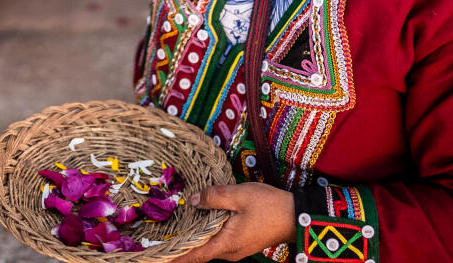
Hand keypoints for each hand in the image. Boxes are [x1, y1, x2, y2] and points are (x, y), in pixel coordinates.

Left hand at [169, 183, 295, 262]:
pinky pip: (218, 241)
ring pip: (208, 246)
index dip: (173, 256)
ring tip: (175, 226)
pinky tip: (199, 220)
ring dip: (193, 238)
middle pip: (198, 252)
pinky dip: (205, 234)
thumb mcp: (240, 196)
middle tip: (160, 235)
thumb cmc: (270, 206)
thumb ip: (214, 197)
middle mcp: (229, 252)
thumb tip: (192, 200)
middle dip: (180, 245)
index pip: (193, 255)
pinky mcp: (241, 243)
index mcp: (226, 244)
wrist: (296, 216)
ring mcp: (236, 249)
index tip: (156, 255)